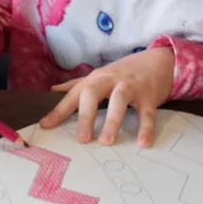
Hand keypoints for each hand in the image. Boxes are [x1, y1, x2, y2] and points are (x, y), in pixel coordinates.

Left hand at [38, 47, 174, 147]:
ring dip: (112, 120)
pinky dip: (146, 128)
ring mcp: (130, 87)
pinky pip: (147, 113)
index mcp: (95, 80)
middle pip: (93, 93)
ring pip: (119, 101)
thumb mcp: (98, 76)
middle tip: (82, 139)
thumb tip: (52, 89)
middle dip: (86, 115)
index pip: (73, 95)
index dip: (59, 110)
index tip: (45, 126)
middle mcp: (110, 81)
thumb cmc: (122, 73)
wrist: (157, 61)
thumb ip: (76, 85)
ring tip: (106, 141)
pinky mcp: (149, 96)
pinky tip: (142, 143)